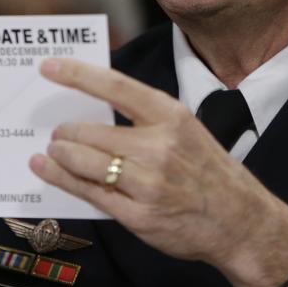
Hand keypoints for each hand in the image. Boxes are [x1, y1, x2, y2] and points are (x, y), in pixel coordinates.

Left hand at [29, 58, 287, 286]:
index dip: (78, 74)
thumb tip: (96, 108)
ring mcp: (147, 182)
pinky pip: (90, 192)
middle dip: (65, 131)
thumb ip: (146, 118)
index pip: (115, 86)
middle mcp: (158, 146)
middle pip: (91, 131)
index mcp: (171, 115)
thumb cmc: (207, 171)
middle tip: (56, 131)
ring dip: (60, 154)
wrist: (239, 220)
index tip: (49, 66)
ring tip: (53, 150)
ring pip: (85, 161)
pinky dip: (63, 179)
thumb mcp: (186, 129)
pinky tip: (48, 170)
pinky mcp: (138, 215)